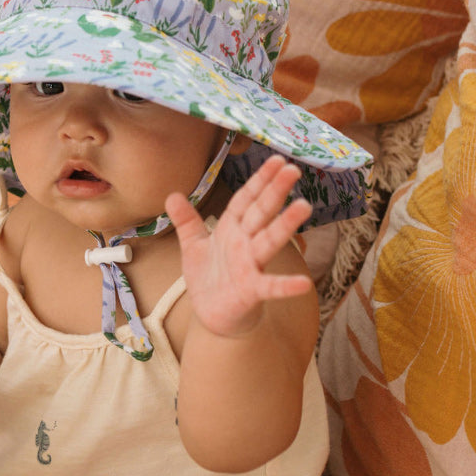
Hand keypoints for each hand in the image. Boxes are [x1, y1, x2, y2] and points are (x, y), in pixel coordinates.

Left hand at [166, 155, 312, 338]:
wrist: (213, 315)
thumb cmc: (209, 277)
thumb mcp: (193, 245)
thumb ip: (186, 220)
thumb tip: (172, 195)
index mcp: (231, 228)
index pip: (246, 199)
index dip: (259, 180)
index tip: (276, 159)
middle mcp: (244, 243)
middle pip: (260, 213)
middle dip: (275, 191)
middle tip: (293, 169)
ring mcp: (250, 265)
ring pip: (269, 241)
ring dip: (285, 224)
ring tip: (303, 205)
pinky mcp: (251, 291)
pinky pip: (270, 287)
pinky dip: (285, 286)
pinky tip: (303, 283)